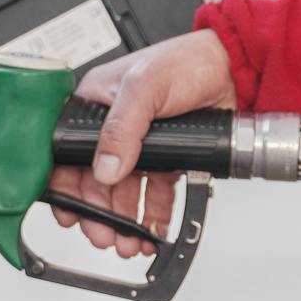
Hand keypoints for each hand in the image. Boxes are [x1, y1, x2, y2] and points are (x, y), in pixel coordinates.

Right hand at [50, 30, 235, 255]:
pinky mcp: (167, 156)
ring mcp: (140, 143)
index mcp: (95, 103)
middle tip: (104, 236)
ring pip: (123, 191)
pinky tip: (153, 230)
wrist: (235, 68)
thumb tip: (104, 167)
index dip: (66, 185)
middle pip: (95, 180)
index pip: (68, 151)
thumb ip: (122, 127)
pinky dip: (152, 214)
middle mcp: (114, 126)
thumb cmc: (186, 60)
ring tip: (127, 241)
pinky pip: (154, 191)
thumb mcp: (145, 85)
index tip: (70, 213)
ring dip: (123, 220)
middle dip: (98, 213)